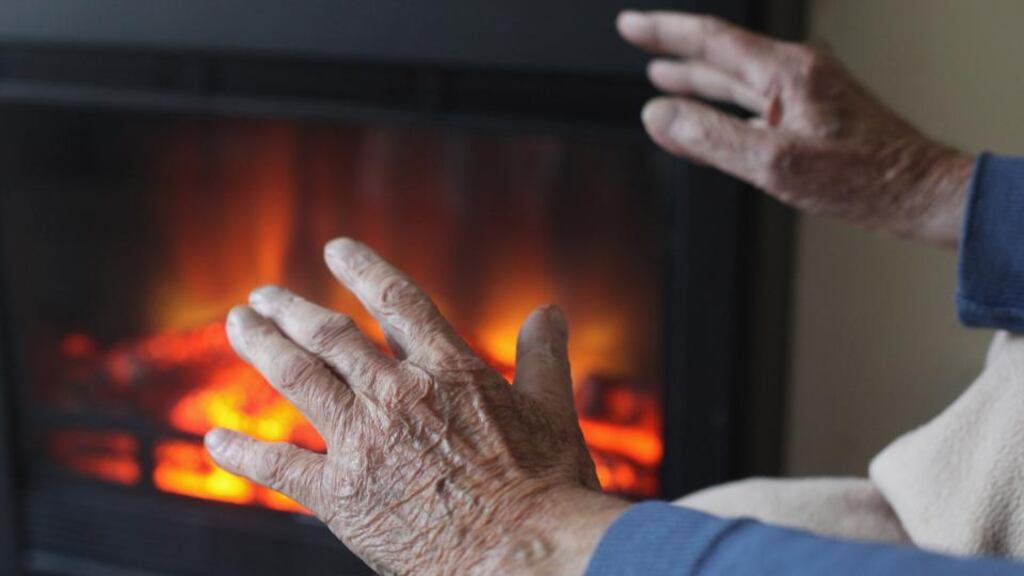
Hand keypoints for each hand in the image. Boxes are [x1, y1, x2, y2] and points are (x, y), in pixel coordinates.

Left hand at [204, 238, 628, 574]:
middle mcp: (398, 394)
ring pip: (298, 378)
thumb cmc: (546, 488)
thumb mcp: (552, 411)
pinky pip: (279, 464)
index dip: (363, 270)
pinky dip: (243, 451)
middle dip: (290, 310)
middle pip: (330, 335)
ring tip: (237, 324)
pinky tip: (215, 439)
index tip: (336, 250)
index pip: (398, 302)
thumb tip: (550, 309)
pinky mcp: (341, 494)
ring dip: (262, 347)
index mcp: (450, 370)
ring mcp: (364, 442)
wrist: (522, 555)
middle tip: (262, 297)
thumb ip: (544, 356)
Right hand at [618, 10, 973, 247]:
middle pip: (721, 54)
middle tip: (639, 41)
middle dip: (675, 49)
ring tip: (663, 75)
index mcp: (788, 73)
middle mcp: (798, 74)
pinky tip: (711, 113)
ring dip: (698, 77)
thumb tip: (660, 117)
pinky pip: (754, 102)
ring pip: (737, 79)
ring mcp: (807, 93)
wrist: (920, 193)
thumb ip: (711, 138)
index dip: (664, 31)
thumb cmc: (864, 179)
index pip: (711, 40)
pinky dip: (724, 104)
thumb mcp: (775, 164)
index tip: (631, 25)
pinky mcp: (814, 115)